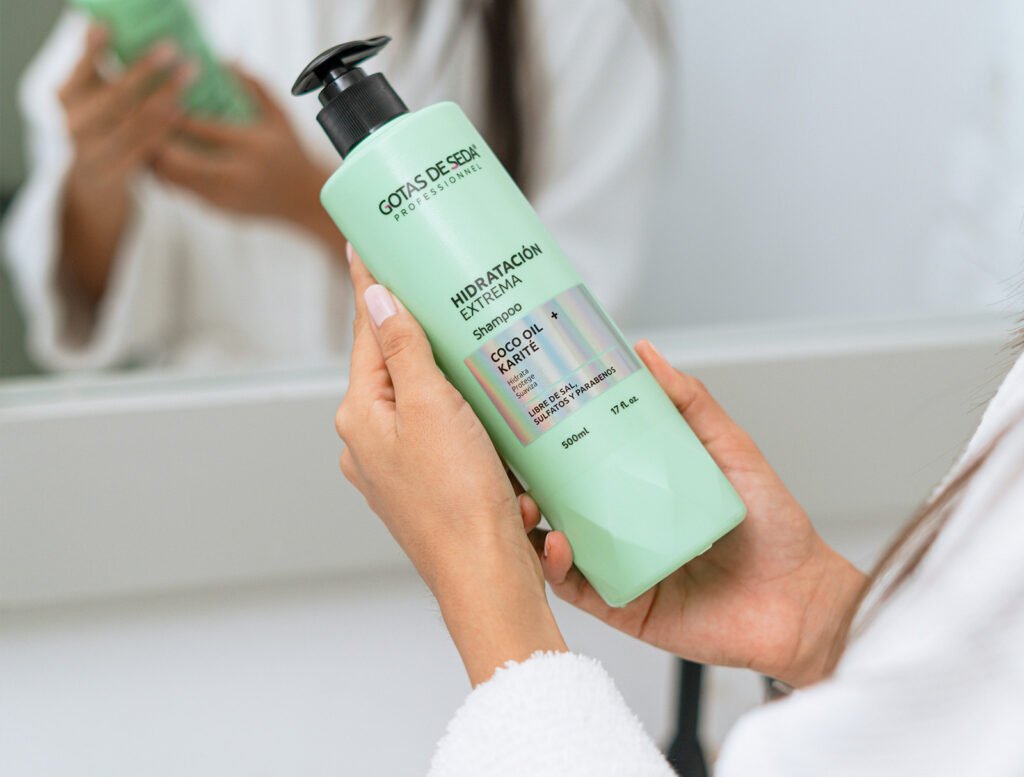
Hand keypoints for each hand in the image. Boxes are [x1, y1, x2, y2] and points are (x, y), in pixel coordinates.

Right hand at [60, 26, 195, 192]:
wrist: (93, 185)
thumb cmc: (99, 127)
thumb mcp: (91, 96)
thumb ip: (96, 65)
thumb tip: (103, 22)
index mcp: (66, 97)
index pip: (83, 69)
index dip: (95, 49)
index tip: (111, 26)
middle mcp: (74, 124)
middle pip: (115, 95)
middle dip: (145, 70)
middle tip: (173, 50)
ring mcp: (93, 152)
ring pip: (133, 122)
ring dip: (164, 97)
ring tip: (187, 76)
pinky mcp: (115, 174)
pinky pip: (145, 149)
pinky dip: (165, 129)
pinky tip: (183, 111)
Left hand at [151, 69, 343, 253]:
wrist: (305, 201)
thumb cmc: (291, 153)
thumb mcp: (279, 116)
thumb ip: (254, 86)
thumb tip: (224, 60)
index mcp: (251, 146)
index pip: (202, 128)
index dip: (173, 112)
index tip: (155, 96)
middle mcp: (237, 174)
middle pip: (179, 160)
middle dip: (154, 141)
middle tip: (137, 122)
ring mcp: (226, 196)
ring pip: (174, 180)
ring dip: (154, 161)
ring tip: (142, 140)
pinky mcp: (219, 210)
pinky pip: (182, 192)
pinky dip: (166, 175)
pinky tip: (159, 160)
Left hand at [337, 251, 565, 684]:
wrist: (487, 578)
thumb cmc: (458, 499)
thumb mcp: (430, 406)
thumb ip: (403, 349)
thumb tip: (377, 298)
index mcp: (361, 417)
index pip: (368, 335)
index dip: (375, 290)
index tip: (369, 248)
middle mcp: (372, 443)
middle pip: (399, 367)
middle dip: (427, 337)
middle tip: (448, 295)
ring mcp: (402, 467)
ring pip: (429, 402)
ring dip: (455, 380)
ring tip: (482, 354)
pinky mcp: (435, 486)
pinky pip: (451, 435)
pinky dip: (472, 420)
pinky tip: (498, 416)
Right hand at [532, 342, 867, 687]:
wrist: (801, 602)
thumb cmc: (773, 530)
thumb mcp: (731, 450)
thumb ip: (692, 403)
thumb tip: (647, 354)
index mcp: (640, 488)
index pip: (581, 460)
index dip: (547, 441)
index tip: (523, 414)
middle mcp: (624, 525)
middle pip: (557, 500)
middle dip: (524, 482)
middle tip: (509, 460)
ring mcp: (619, 565)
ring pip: (555, 543)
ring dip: (529, 524)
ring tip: (525, 502)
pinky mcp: (622, 605)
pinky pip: (576, 589)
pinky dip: (557, 568)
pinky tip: (557, 544)